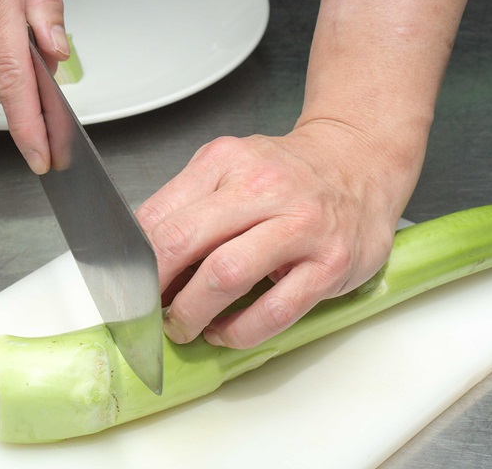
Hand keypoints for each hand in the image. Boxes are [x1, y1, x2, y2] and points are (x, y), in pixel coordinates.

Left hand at [136, 121, 414, 348]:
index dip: (132, 262)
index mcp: (227, 160)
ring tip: (185, 326)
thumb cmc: (291, 173)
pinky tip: (227, 331)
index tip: (131, 287)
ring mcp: (301, 225)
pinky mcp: (330, 263)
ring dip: (191, 313)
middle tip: (150, 312)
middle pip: (183, 242)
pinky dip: (239, 330)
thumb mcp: (234, 165)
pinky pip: (274, 310)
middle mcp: (263, 187)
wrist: (360, 162)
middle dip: (154, 289)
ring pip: (226, 275)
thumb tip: (145, 256)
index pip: (158, 215)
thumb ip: (191, 201)